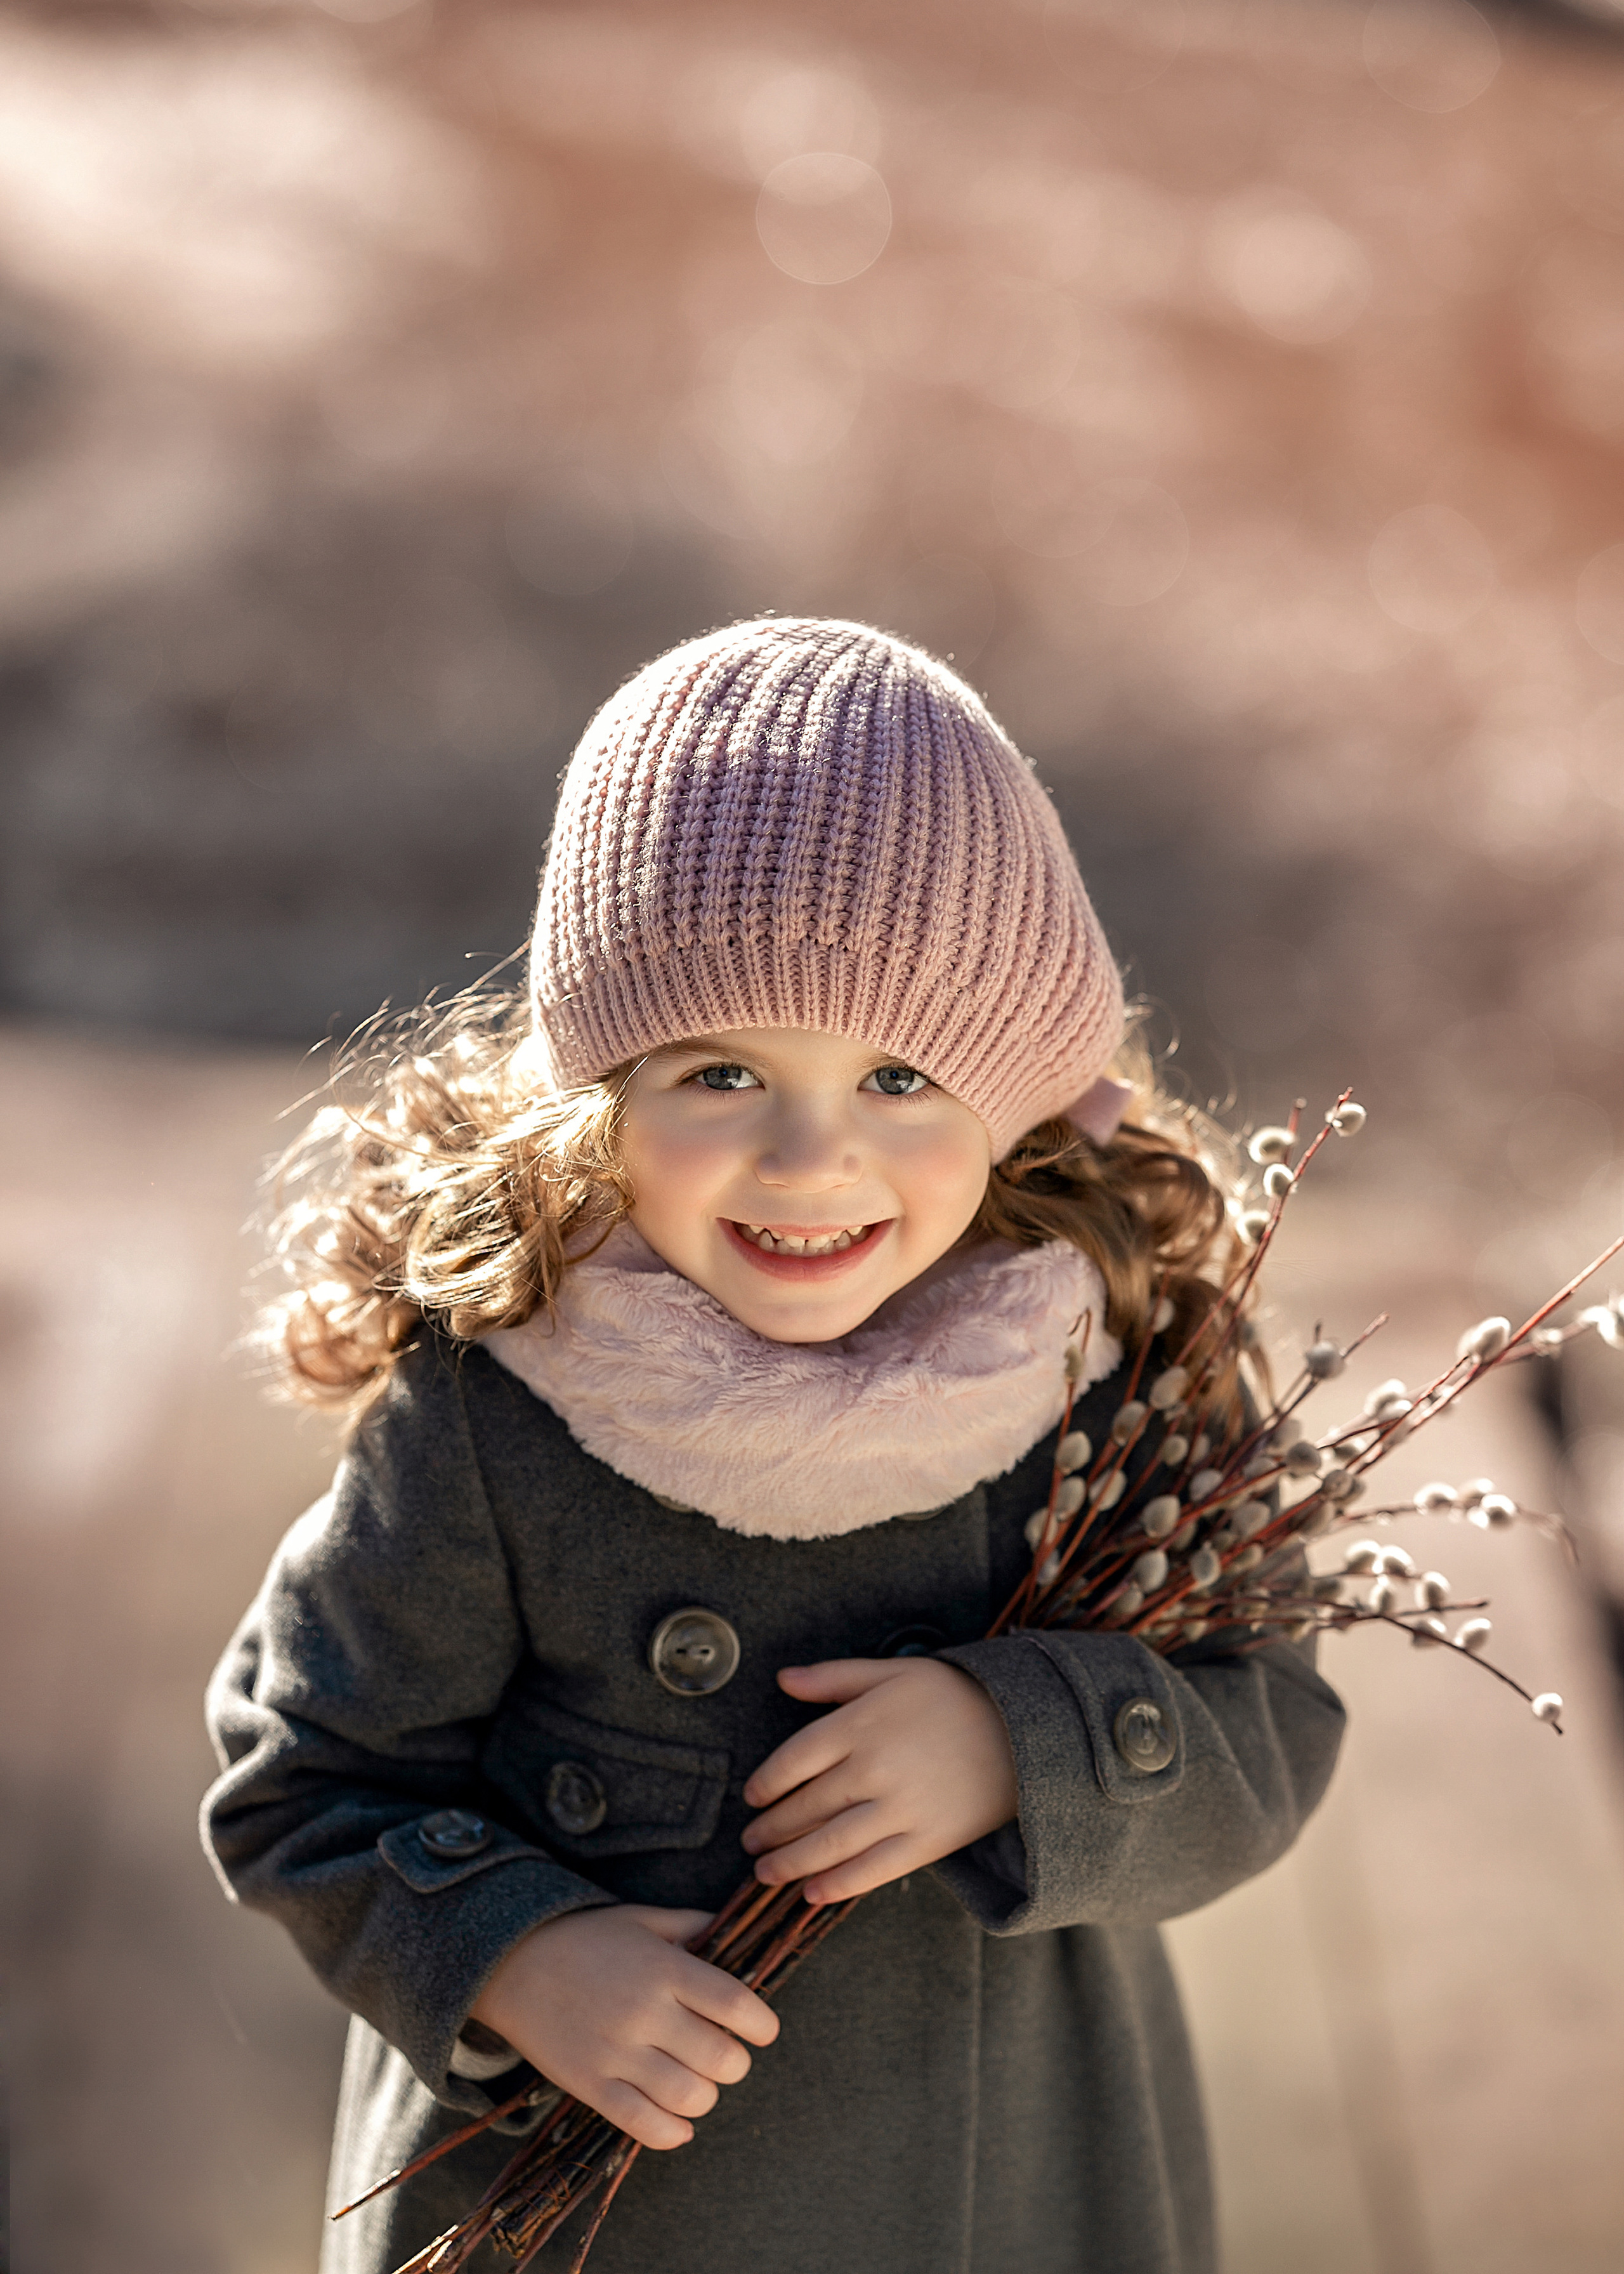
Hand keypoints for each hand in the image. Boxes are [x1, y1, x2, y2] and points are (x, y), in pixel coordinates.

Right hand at [468, 1904, 778, 2150]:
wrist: (512, 1963)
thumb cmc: (586, 1939)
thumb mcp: (642, 1919)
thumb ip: (691, 1926)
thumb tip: (736, 1933)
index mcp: (664, 1968)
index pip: (736, 2003)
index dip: (763, 2024)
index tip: (763, 2030)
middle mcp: (645, 2012)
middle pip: (721, 2059)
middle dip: (736, 2064)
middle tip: (726, 2056)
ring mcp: (616, 2052)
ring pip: (688, 2097)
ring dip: (706, 2097)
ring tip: (698, 2083)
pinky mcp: (589, 2085)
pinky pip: (643, 2124)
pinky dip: (672, 2133)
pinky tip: (679, 2122)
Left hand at [741, 1658, 1018, 1905]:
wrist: (1023, 1731)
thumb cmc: (953, 1696)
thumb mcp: (893, 1672)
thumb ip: (835, 1677)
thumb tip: (783, 1678)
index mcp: (862, 1723)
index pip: (794, 1759)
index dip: (766, 1783)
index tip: (753, 1797)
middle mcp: (874, 1768)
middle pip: (807, 1806)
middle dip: (771, 1829)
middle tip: (750, 1842)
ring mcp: (901, 1809)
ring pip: (830, 1844)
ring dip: (790, 1863)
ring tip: (765, 1872)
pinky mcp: (928, 1841)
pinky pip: (873, 1870)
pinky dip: (838, 1885)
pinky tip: (812, 1893)